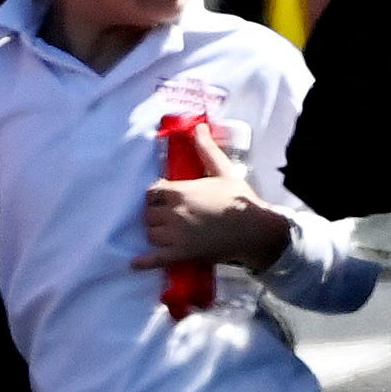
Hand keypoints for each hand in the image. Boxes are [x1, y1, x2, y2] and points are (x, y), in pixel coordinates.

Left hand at [132, 123, 292, 276]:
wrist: (256, 230)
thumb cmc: (239, 199)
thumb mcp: (223, 171)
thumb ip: (206, 150)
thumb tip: (199, 127)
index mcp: (180, 191)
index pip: (152, 192)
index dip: (157, 197)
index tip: (165, 200)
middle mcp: (173, 213)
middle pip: (149, 214)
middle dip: (156, 215)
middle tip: (168, 218)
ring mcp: (176, 235)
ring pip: (151, 234)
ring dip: (155, 234)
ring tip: (165, 235)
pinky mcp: (181, 254)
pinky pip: (156, 259)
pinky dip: (144, 262)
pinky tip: (134, 264)